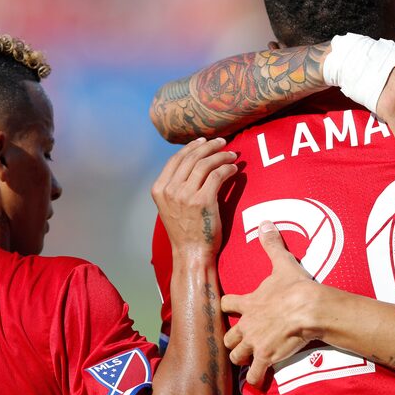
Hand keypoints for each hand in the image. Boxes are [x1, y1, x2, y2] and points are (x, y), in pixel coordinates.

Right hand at [151, 137, 238, 255]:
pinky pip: (218, 175)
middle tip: (223, 142)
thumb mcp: (171, 206)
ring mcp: (185, 195)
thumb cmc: (186, 231)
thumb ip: (176, 186)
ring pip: (205, 164)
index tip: (204, 141)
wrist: (192, 253)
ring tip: (232, 155)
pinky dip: (228, 169)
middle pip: (191, 158)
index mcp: (159, 189)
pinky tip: (235, 169)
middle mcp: (170, 190)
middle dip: (209, 146)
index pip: (176, 159)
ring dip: (221, 156)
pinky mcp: (203, 201)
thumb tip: (192, 163)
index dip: (191, 147)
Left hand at [221, 221, 318, 386]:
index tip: (230, 308)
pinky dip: (256, 378)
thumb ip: (271, 244)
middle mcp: (247, 324)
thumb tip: (265, 222)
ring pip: (236, 356)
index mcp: (248, 302)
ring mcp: (255, 343)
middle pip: (229, 337)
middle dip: (233, 340)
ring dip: (241, 358)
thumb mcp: (282, 262)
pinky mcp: (266, 357)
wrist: (309, 309)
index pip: (226, 304)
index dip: (227, 307)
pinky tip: (259, 378)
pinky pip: (255, 374)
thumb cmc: (295, 286)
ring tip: (248, 359)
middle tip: (241, 339)